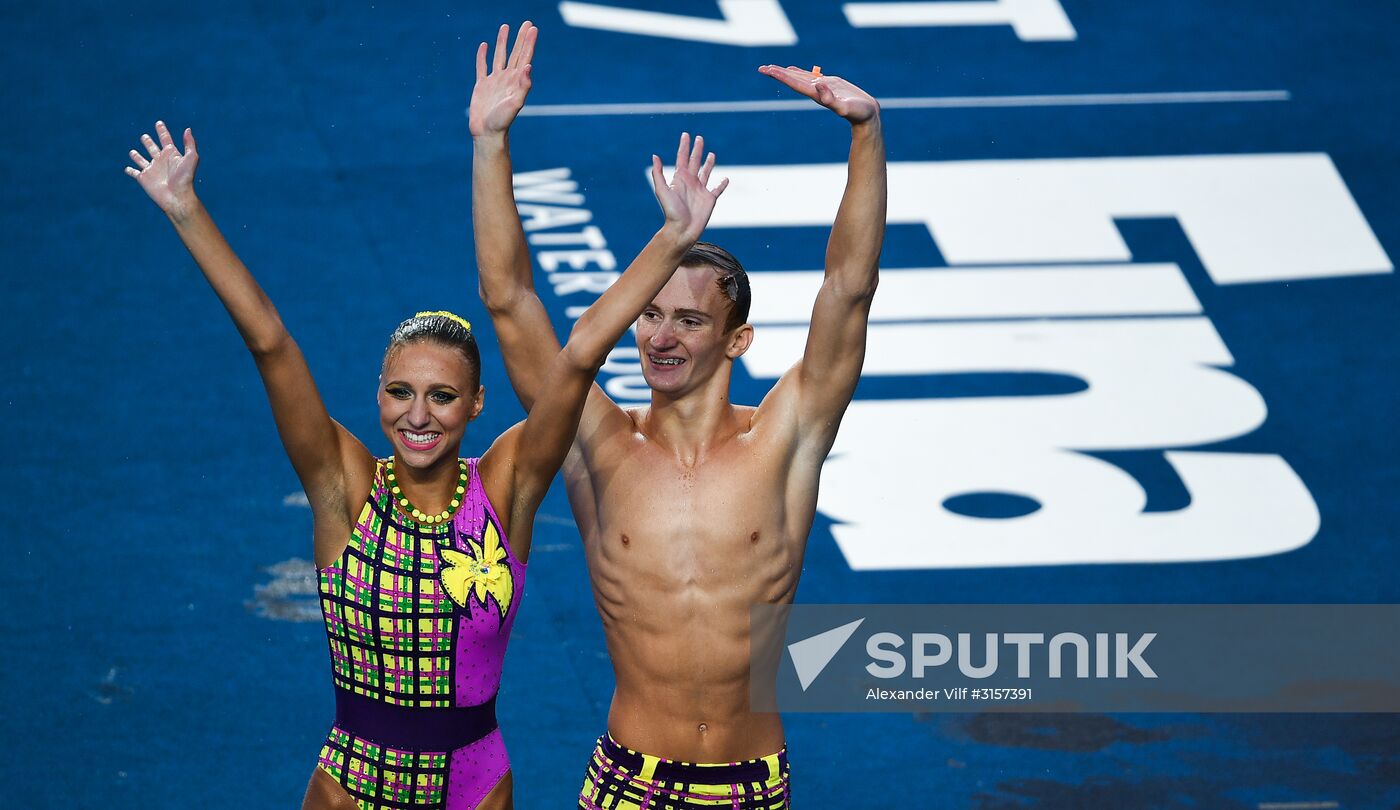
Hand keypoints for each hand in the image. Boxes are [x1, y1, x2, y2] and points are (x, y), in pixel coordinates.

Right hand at [125, 121, 199, 216]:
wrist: (177, 196)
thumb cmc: (185, 178)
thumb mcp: (191, 158)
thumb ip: (190, 144)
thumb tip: (187, 129)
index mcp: (171, 154)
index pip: (165, 139)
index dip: (162, 131)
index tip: (159, 123)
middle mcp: (161, 161)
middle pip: (152, 148)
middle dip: (148, 142)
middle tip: (145, 137)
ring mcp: (152, 169)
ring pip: (141, 159)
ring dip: (136, 155)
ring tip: (132, 152)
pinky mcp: (143, 178)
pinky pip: (134, 173)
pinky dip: (130, 170)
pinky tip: (127, 169)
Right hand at [469, 22, 537, 137]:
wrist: (488, 134)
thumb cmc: (503, 122)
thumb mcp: (515, 103)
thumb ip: (523, 86)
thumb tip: (528, 66)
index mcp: (516, 81)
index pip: (525, 57)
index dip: (529, 43)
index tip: (533, 28)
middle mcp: (507, 79)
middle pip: (515, 53)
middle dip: (520, 38)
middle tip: (527, 23)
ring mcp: (494, 81)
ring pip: (499, 56)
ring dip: (503, 42)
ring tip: (505, 27)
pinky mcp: (481, 86)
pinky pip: (482, 67)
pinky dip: (482, 56)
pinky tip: (483, 46)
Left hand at [650, 133, 728, 242]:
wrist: (682, 229)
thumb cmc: (671, 212)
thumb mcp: (662, 190)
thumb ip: (659, 174)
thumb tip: (654, 155)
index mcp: (680, 178)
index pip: (682, 158)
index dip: (684, 146)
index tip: (686, 134)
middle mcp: (690, 182)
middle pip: (695, 161)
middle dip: (697, 150)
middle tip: (699, 138)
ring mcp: (700, 190)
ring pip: (706, 172)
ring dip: (709, 163)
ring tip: (711, 154)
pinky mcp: (710, 199)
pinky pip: (717, 189)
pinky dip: (722, 184)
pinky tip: (725, 179)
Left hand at [758, 65, 879, 123]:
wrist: (867, 116)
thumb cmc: (858, 114)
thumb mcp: (845, 107)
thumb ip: (831, 99)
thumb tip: (818, 86)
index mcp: (817, 94)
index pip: (795, 83)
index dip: (781, 76)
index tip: (767, 70)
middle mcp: (816, 91)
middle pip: (792, 80)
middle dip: (777, 74)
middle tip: (761, 68)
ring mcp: (822, 87)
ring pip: (799, 77)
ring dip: (786, 73)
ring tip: (771, 68)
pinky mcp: (830, 84)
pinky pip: (810, 77)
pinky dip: (799, 72)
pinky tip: (792, 70)